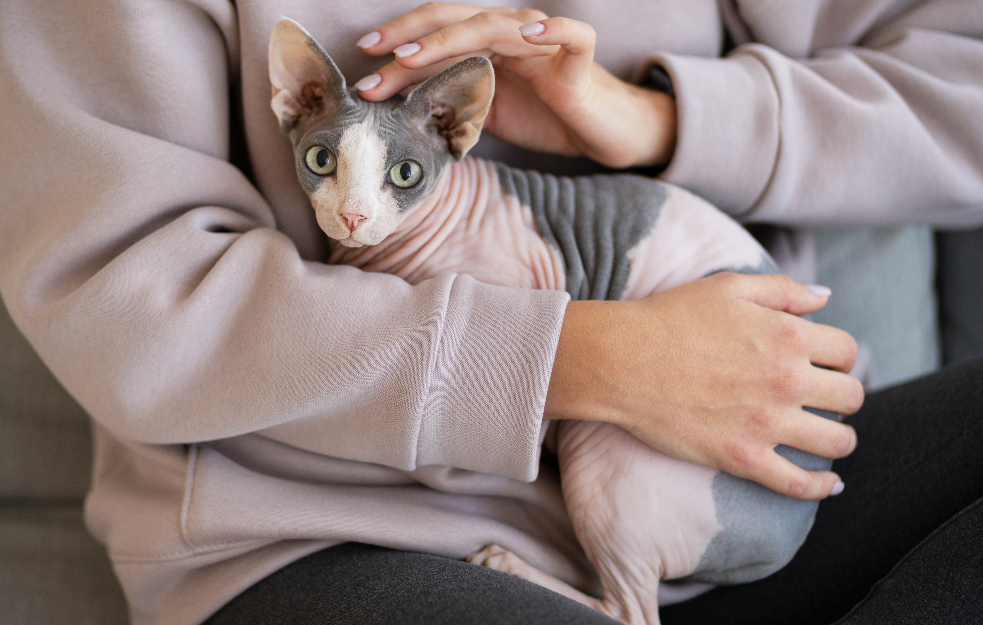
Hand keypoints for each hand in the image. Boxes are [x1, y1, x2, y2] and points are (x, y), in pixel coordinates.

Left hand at [354, 3, 675, 167]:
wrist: (602, 130)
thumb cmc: (545, 116)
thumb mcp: (486, 110)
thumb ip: (448, 100)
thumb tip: (394, 106)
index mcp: (486, 44)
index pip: (438, 32)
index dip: (401, 41)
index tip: (364, 58)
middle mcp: (512, 33)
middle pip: (456, 20)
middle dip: (411, 37)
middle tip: (375, 55)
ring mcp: (545, 42)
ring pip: (497, 26)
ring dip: (453, 38)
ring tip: (416, 55)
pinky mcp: (579, 60)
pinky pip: (571, 37)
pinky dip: (553, 31)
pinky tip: (529, 33)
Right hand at [544, 273, 864, 500]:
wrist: (623, 360)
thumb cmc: (671, 318)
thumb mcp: (729, 286)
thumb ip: (784, 289)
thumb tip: (824, 298)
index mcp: (789, 335)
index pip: (846, 351)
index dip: (839, 357)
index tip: (825, 364)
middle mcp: (788, 380)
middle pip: (850, 396)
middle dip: (842, 396)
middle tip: (823, 399)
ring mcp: (767, 423)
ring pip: (837, 442)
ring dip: (839, 439)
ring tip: (825, 436)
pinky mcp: (743, 457)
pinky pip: (799, 483)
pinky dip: (821, 486)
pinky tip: (829, 484)